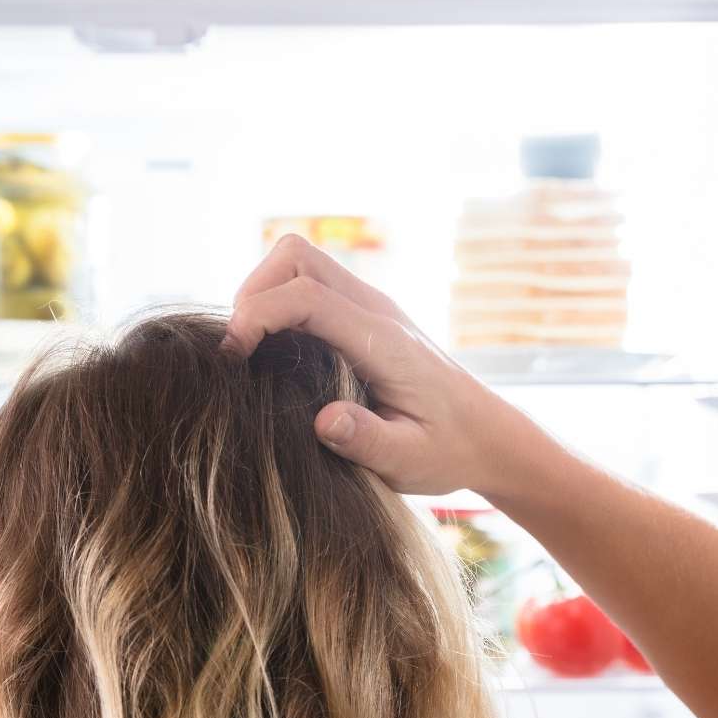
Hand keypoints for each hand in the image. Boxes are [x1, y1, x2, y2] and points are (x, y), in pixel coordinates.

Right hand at [223, 234, 515, 496]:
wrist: (486, 435)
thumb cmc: (447, 452)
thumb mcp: (408, 461)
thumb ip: (367, 440)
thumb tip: (324, 420)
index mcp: (384, 342)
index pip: (307, 297)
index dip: (257, 316)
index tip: (232, 358)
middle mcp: (376, 311)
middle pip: (296, 257)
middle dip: (253, 293)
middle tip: (237, 351)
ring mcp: (370, 307)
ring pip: (300, 262)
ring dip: (263, 294)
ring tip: (249, 350)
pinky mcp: (364, 315)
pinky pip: (310, 284)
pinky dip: (279, 304)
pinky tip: (273, 353)